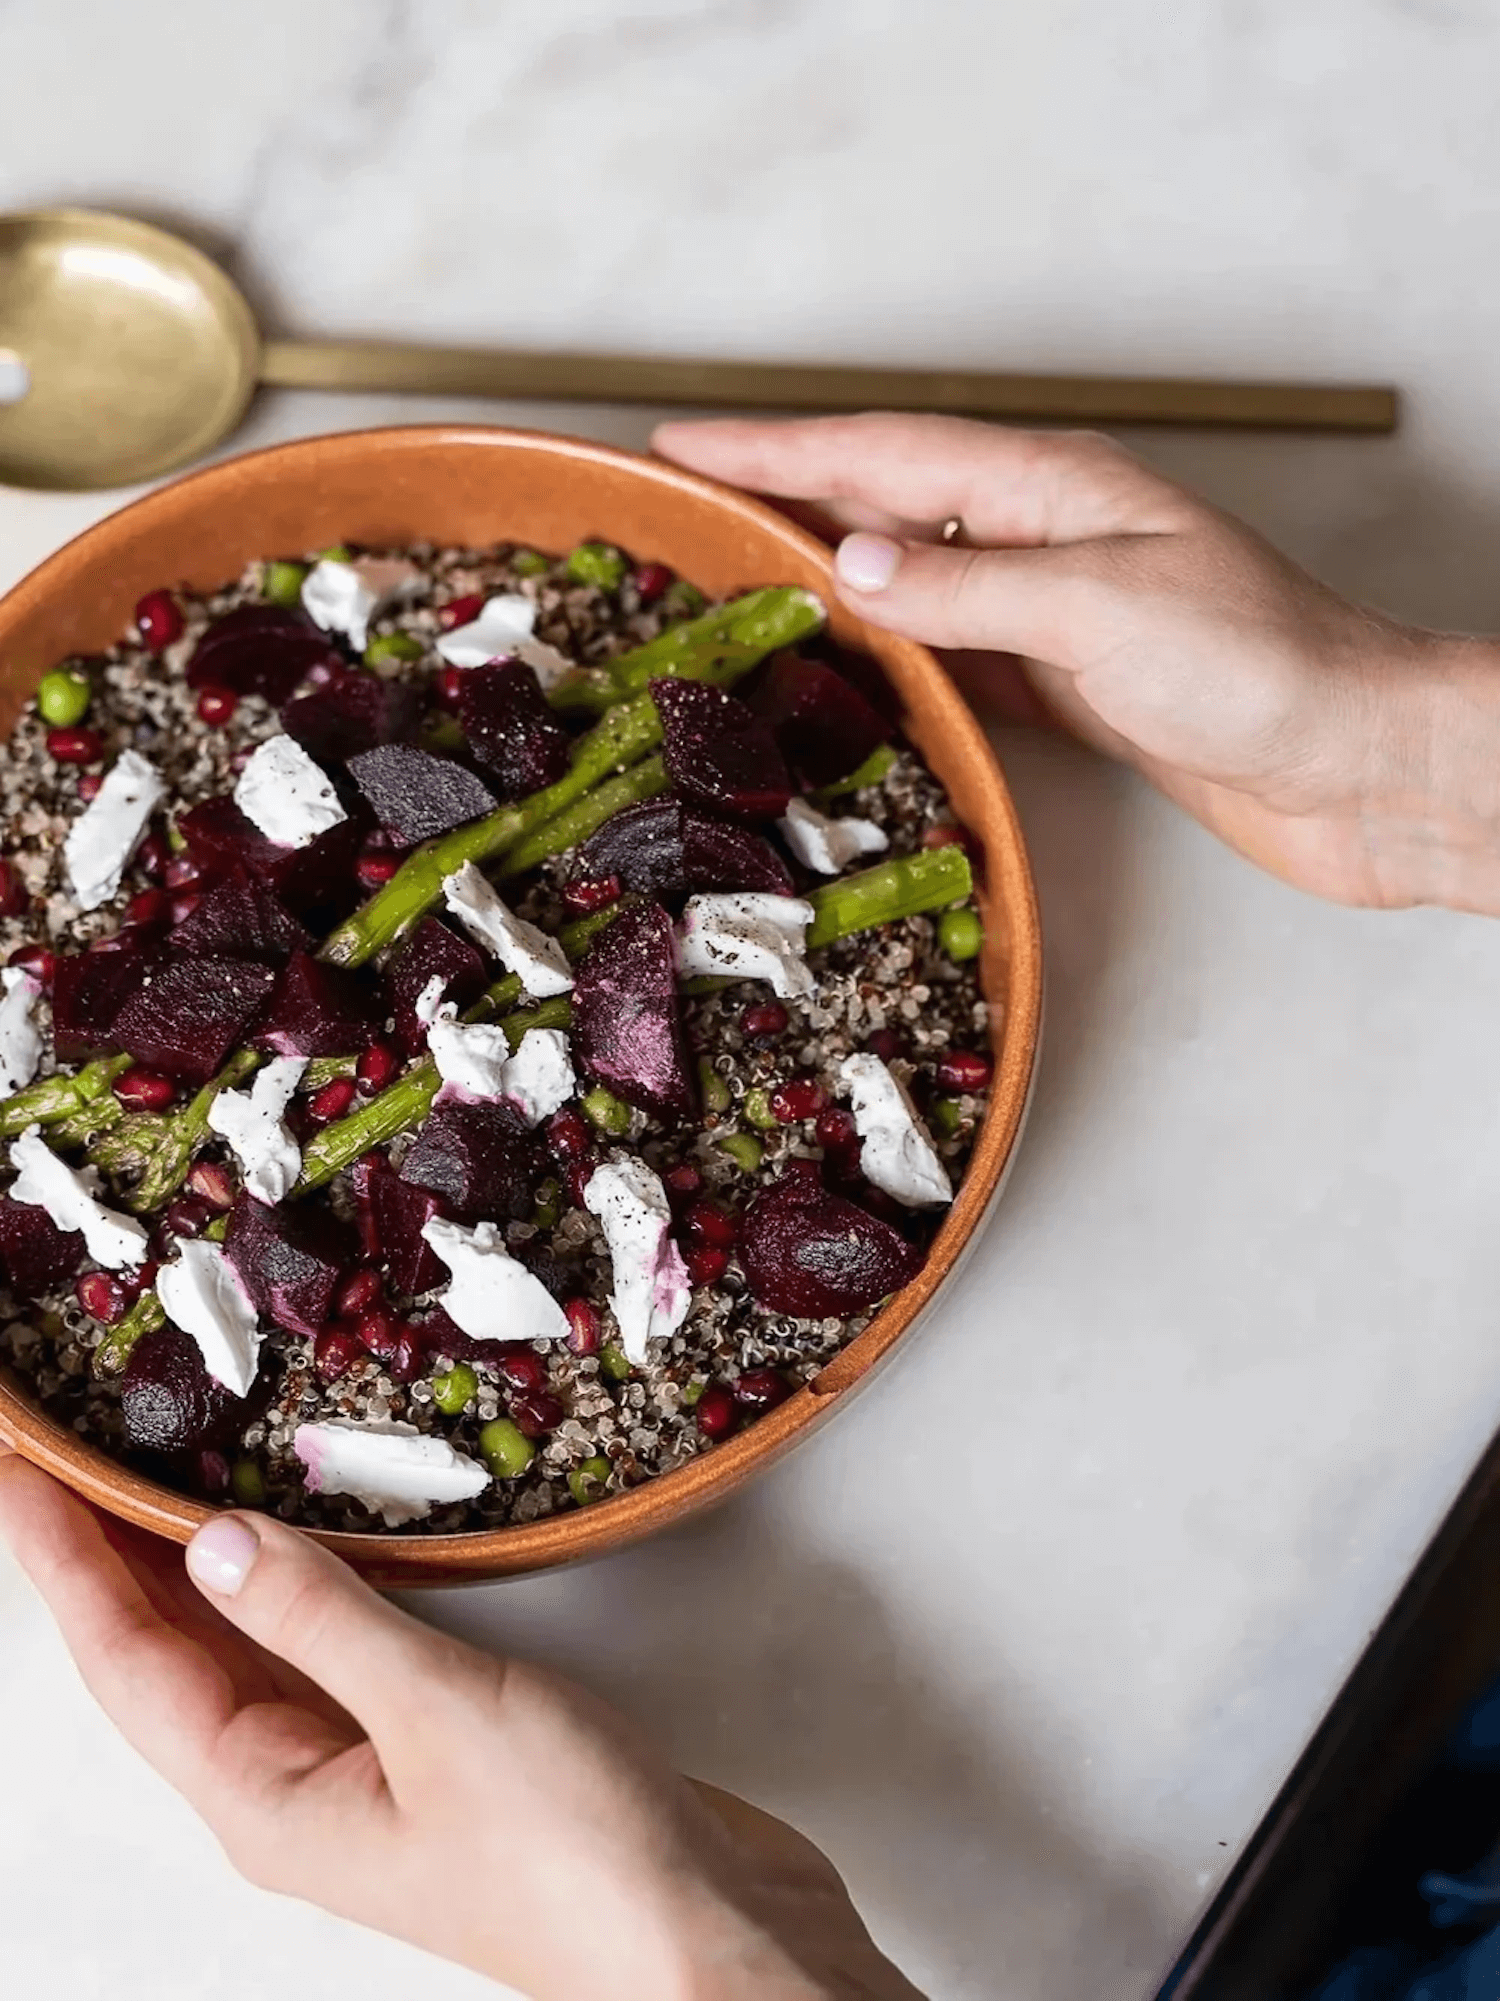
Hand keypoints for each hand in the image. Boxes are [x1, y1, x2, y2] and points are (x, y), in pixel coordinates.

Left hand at [0, 1446, 922, 2000]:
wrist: (702, 1937)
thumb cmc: (572, 1852)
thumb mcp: (438, 1714)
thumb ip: (324, 1620)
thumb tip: (214, 1544)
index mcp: (267, 1797)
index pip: (128, 1661)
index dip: (64, 1559)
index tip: (18, 1465)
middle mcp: (294, 1789)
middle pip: (164, 1658)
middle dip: (105, 1558)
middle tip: (63, 1452)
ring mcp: (363, 1772)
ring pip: (242, 1652)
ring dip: (191, 1566)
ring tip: (145, 1475)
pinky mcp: (432, 1749)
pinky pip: (326, 1650)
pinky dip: (293, 1586)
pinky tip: (297, 1541)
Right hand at [654, 413, 1499, 913]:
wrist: (1355, 765)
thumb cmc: (1263, 671)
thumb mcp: (1104, 612)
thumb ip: (973, 589)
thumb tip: (851, 567)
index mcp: (1052, 489)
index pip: (883, 453)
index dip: (775, 449)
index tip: (683, 447)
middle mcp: (1045, 537)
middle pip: (886, 505)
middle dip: (781, 502)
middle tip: (684, 514)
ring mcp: (1055, 610)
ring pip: (912, 581)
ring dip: (824, 580)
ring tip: (735, 587)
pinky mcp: (1069, 682)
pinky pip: (950, 654)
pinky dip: (886, 657)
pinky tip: (844, 673)